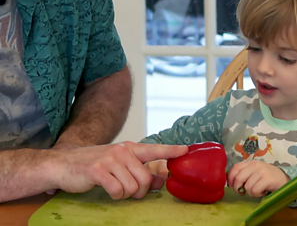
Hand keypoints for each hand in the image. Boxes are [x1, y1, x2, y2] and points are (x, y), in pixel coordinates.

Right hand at [50, 142, 186, 199]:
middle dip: (140, 191)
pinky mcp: (98, 171)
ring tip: (115, 187)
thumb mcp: (120, 165)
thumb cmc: (94, 165)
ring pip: (132, 187)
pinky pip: (117, 190)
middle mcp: (122, 151)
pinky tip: (108, 189)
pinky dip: (115, 195)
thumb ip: (141, 172)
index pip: (154, 149)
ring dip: (125, 194)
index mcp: (130, 148)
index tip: (185, 150)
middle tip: (129, 190)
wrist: (64, 164)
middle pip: (145, 178)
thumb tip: (161, 181)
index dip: (171, 151)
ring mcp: (110, 160)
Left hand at [227, 161, 290, 197]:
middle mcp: (256, 165)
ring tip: (258, 191)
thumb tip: (231, 183)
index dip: (230, 178)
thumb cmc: (269, 179)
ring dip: (251, 193)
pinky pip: (255, 190)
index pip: (235, 168)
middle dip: (238, 188)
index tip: (231, 186)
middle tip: (243, 192)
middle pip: (239, 178)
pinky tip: (263, 192)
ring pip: (247, 186)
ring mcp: (262, 171)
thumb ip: (245, 174)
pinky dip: (257, 194)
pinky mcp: (267, 179)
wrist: (285, 181)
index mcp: (251, 163)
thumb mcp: (256, 173)